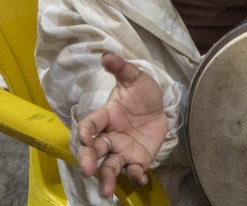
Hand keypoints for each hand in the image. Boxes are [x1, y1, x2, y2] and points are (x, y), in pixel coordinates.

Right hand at [75, 52, 168, 196]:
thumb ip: (121, 68)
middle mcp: (110, 136)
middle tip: (87, 170)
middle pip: (94, 150)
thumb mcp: (134, 78)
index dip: (86, 131)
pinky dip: (135, 177)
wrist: (162, 106)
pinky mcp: (137, 160)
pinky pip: (133, 171)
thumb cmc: (142, 93)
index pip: (91, 124)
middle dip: (89, 160)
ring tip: (105, 192)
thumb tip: (107, 55)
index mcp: (106, 116)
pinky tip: (139, 180)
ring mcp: (122, 150)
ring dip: (106, 178)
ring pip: (109, 166)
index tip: (85, 137)